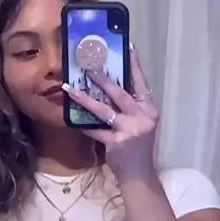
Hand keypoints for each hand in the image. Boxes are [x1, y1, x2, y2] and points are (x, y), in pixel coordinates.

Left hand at [62, 47, 158, 180]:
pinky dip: (83, 124)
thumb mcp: (140, 123)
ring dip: (85, 98)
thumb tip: (110, 85)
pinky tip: (71, 118)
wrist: (139, 175)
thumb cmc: (138, 147)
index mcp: (149, 109)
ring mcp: (129, 130)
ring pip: (104, 110)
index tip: (127, 46)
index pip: (141, 82)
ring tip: (70, 88)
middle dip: (103, 79)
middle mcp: (142, 117)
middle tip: (88, 65)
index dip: (134, 64)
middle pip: (120, 93)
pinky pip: (95, 130)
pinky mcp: (116, 143)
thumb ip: (130, 106)